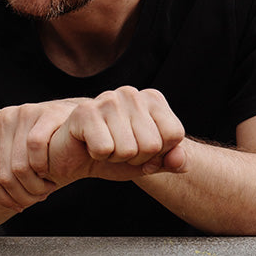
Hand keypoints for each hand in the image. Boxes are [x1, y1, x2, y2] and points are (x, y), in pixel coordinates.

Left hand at [0, 98, 81, 210]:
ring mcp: (24, 113)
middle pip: (3, 175)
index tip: (18, 205)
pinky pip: (36, 149)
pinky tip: (52, 173)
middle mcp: (3, 116)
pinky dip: (44, 167)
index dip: (3, 198)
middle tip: (37, 198)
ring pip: (18, 166)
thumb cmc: (40, 138)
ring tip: (46, 188)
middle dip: (22, 195)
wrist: (77, 122)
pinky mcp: (47, 113)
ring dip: (35, 187)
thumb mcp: (8, 145)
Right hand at [47, 87, 186, 182]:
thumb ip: (171, 161)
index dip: (158, 153)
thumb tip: (180, 162)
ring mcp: (107, 99)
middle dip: (135, 159)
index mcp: (152, 99)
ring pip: (128, 150)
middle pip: (152, 145)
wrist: (74, 157)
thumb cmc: (114, 155)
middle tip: (118, 150)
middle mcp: (131, 93)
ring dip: (115, 158)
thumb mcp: (148, 162)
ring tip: (105, 147)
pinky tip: (90, 145)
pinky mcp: (84, 112)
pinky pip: (104, 149)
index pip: (174, 135)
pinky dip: (97, 156)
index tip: (139, 148)